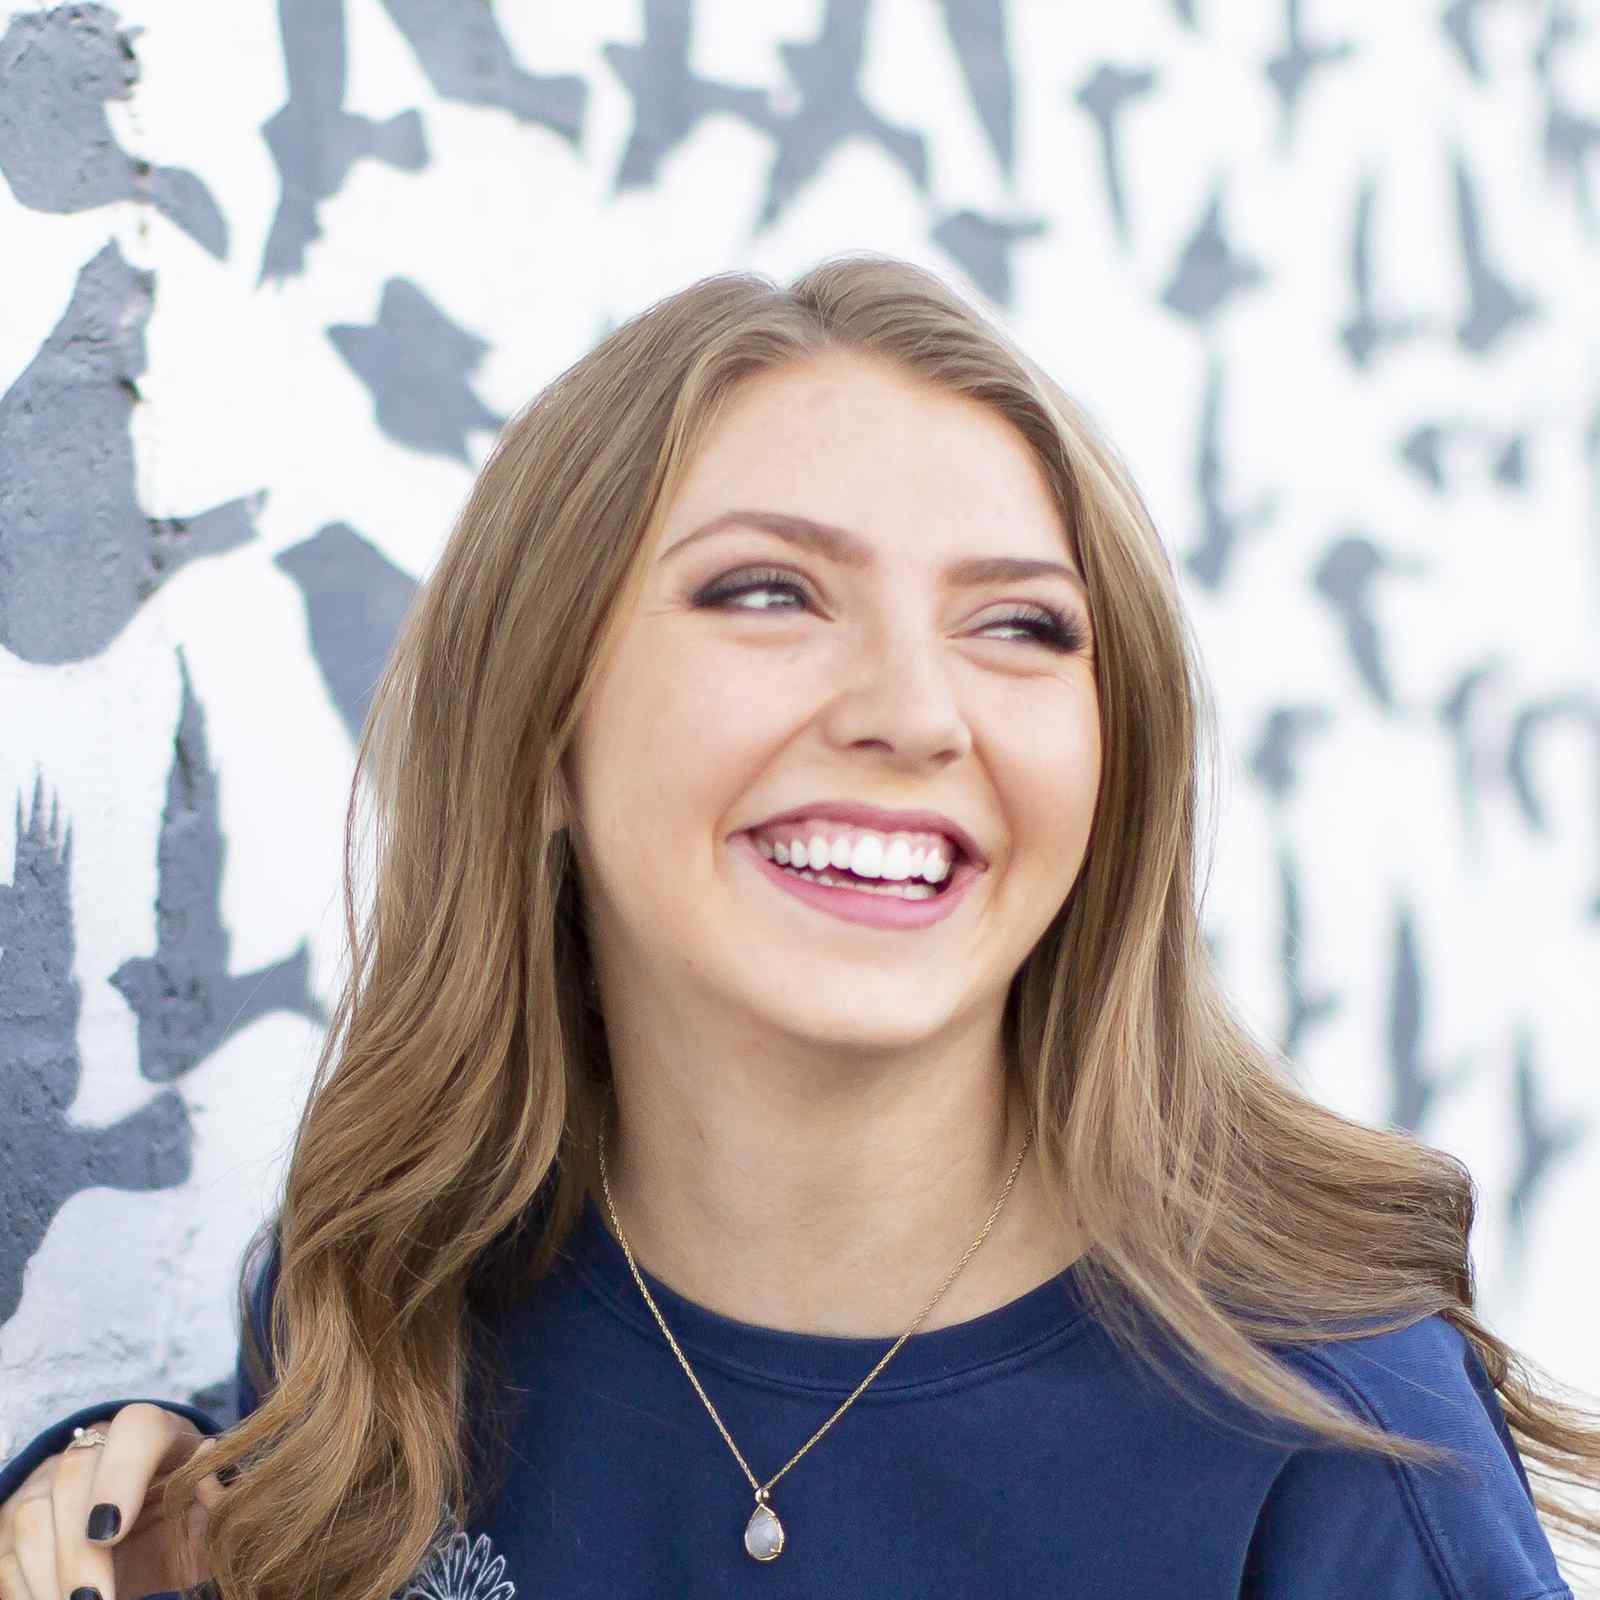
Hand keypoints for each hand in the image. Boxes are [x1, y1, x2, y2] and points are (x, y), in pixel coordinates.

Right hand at [0, 1403, 226, 1599]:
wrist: (145, 1522)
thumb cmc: (182, 1511)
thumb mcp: (208, 1513)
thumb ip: (218, 1505)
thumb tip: (212, 1489)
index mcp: (152, 1431)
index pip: (135, 1428)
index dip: (120, 1475)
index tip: (112, 1532)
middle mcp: (94, 1445)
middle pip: (72, 1476)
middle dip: (77, 1548)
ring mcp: (48, 1479)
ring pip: (30, 1515)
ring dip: (47, 1575)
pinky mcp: (15, 1519)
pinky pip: (7, 1553)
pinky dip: (27, 1588)